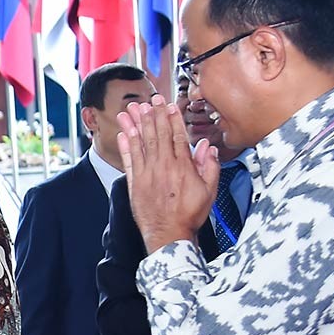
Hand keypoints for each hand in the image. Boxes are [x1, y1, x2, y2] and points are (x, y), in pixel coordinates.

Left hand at [118, 94, 218, 252]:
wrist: (168, 235)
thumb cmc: (190, 214)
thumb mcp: (210, 190)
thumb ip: (209, 166)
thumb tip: (207, 147)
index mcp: (182, 167)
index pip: (176, 136)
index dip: (171, 118)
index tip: (167, 105)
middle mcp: (163, 167)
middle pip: (157, 135)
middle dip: (152, 115)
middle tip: (149, 99)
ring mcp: (147, 174)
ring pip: (140, 144)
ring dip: (136, 124)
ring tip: (132, 109)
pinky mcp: (135, 183)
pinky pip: (129, 160)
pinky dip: (126, 145)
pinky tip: (124, 133)